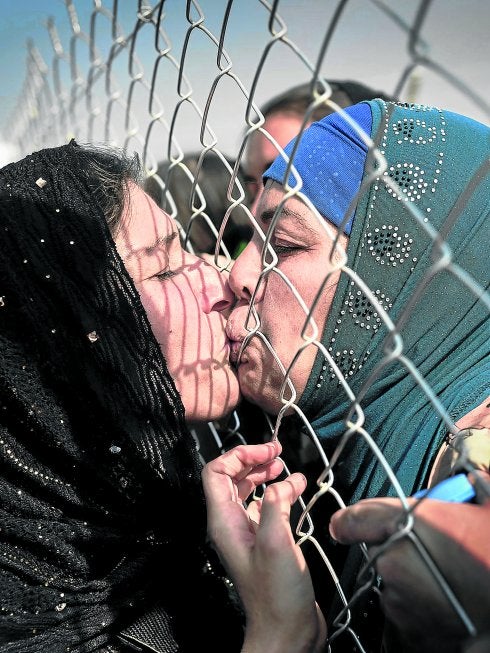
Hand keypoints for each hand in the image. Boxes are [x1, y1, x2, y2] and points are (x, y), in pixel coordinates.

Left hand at [202, 441, 325, 652]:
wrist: (287, 632)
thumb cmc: (277, 598)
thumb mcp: (276, 543)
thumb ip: (275, 506)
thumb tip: (281, 483)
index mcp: (224, 522)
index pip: (215, 473)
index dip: (238, 455)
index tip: (264, 450)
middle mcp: (232, 525)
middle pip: (231, 478)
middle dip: (252, 459)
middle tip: (275, 451)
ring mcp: (248, 532)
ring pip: (249, 490)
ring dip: (265, 474)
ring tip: (283, 465)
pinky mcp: (265, 540)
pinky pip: (267, 506)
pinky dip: (280, 492)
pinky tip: (296, 488)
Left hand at [329, 494, 489, 651]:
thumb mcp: (486, 504)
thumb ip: (463, 490)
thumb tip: (464, 481)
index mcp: (407, 524)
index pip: (356, 519)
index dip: (350, 522)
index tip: (346, 526)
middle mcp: (393, 562)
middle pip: (379, 551)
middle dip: (397, 549)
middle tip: (434, 552)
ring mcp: (399, 601)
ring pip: (392, 583)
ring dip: (410, 580)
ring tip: (448, 581)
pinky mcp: (410, 633)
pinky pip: (404, 613)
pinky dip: (419, 607)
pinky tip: (449, 602)